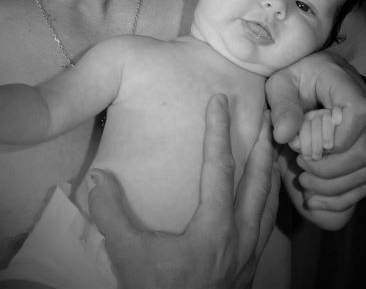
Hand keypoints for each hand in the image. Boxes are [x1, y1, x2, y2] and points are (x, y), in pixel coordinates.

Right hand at [88, 94, 279, 288]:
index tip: (219, 101)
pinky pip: (268, 222)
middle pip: (258, 178)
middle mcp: (241, 234)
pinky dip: (269, 198)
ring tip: (269, 147)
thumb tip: (96, 180)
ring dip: (269, 170)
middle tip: (264, 114)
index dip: (219, 130)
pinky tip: (264, 195)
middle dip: (261, 142)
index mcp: (214, 227)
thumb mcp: (129, 256)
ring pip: (269, 200)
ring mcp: (251, 252)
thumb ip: (112, 216)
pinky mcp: (252, 265)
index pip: (219, 167)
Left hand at [266, 51, 365, 227]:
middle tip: (300, 167)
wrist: (319, 77)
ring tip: (304, 183)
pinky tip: (315, 200)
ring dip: (333, 187)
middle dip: (329, 170)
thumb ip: (282, 104)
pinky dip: (340, 198)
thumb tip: (284, 135)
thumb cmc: (297, 77)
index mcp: (346, 86)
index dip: (336, 138)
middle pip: (364, 152)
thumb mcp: (281, 82)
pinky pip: (364, 183)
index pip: (359, 113)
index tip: (305, 147)